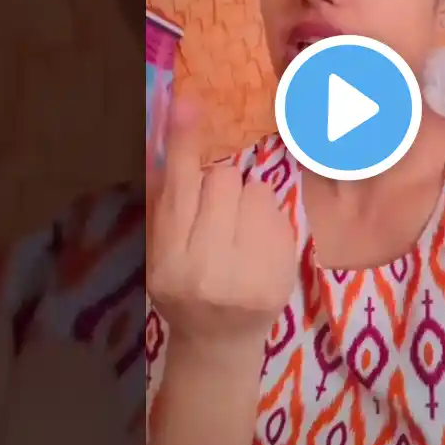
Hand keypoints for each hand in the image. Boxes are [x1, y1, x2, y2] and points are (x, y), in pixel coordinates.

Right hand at [146, 97, 296, 360]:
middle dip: (219, 183)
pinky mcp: (283, 271)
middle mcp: (209, 268)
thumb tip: (169, 129)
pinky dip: (267, 218)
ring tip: (238, 231)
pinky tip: (257, 245)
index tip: (187, 101)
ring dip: (246, 199)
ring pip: (255, 191)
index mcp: (170, 261)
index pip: (179, 189)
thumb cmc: (183, 289)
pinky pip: (278, 212)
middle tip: (216, 213)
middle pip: (222, 181)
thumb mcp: (161, 252)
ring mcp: (251, 273)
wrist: (220, 343)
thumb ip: (166, 198)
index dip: (184, 142)